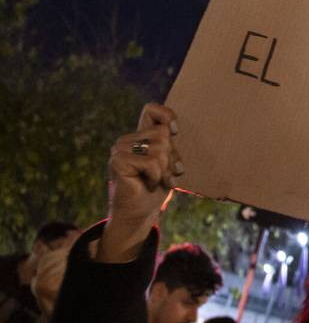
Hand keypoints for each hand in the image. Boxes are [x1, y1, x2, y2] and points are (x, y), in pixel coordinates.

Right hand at [99, 103, 181, 261]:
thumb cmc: (156, 187)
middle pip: (164, 135)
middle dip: (171, 158)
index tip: (176, 131)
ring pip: (160, 148)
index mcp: (140, 136)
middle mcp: (128, 139)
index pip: (152, 109)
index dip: (167, 115)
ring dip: (165, 170)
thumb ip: (169, 145)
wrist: (139, 213)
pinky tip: (149, 184)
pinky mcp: (118, 161)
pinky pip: (151, 162)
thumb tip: (173, 129)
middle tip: (164, 174)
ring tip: (157, 180)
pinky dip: (157, 176)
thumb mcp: (168, 163)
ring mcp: (120, 149)